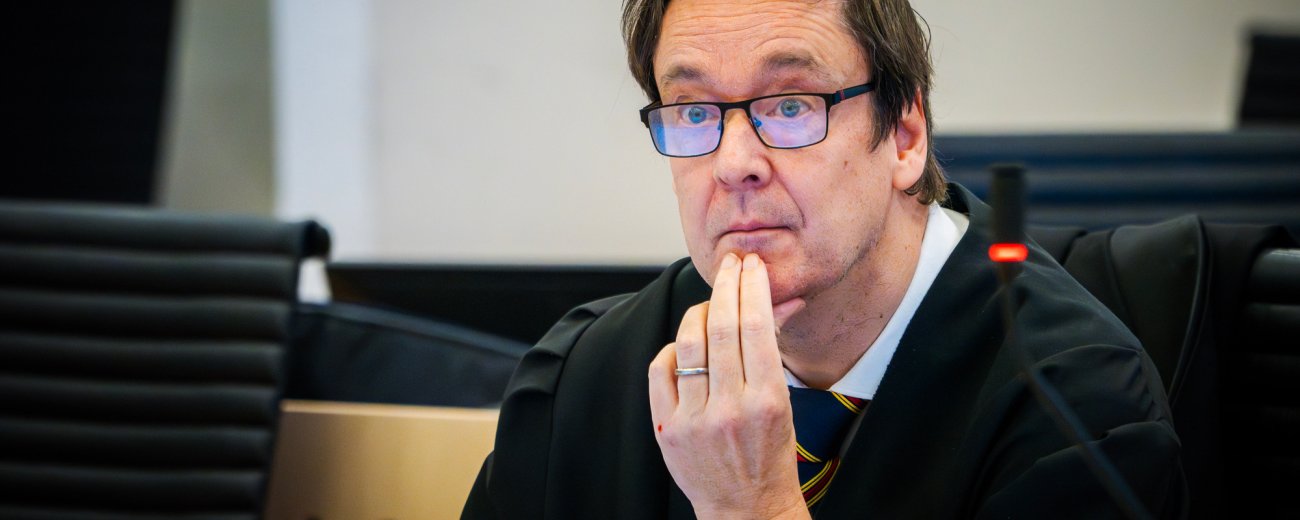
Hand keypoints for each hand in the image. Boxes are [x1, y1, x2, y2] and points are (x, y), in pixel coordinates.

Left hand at [648, 253, 807, 519]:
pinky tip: (685, 345)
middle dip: (726, 285)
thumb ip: (772, 355)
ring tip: (709, 301)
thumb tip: (777, 302)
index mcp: (768, 400)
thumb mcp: (785, 405)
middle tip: (730, 264)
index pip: (756, 327)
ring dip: (699, 311)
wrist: (746, 508)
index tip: (751, 266)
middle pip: (722, 327)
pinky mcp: (668, 427)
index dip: (751, 287)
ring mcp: (695, 418)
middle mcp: (731, 408)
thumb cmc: (771, 455)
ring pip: (689, 343)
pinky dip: (672, 349)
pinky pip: (661, 370)